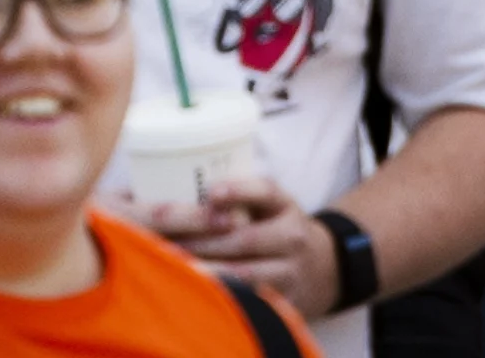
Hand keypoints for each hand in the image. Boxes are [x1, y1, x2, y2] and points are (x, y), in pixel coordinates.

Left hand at [131, 171, 343, 316]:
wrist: (321, 268)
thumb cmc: (277, 228)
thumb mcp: (270, 204)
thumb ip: (238, 194)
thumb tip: (175, 183)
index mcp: (286, 205)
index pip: (266, 191)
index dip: (239, 190)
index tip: (210, 192)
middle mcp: (293, 236)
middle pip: (246, 238)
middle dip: (202, 241)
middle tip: (163, 242)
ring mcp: (292, 271)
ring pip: (244, 274)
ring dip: (205, 271)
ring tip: (172, 269)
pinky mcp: (287, 302)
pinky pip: (249, 301)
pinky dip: (220, 296)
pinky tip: (195, 292)